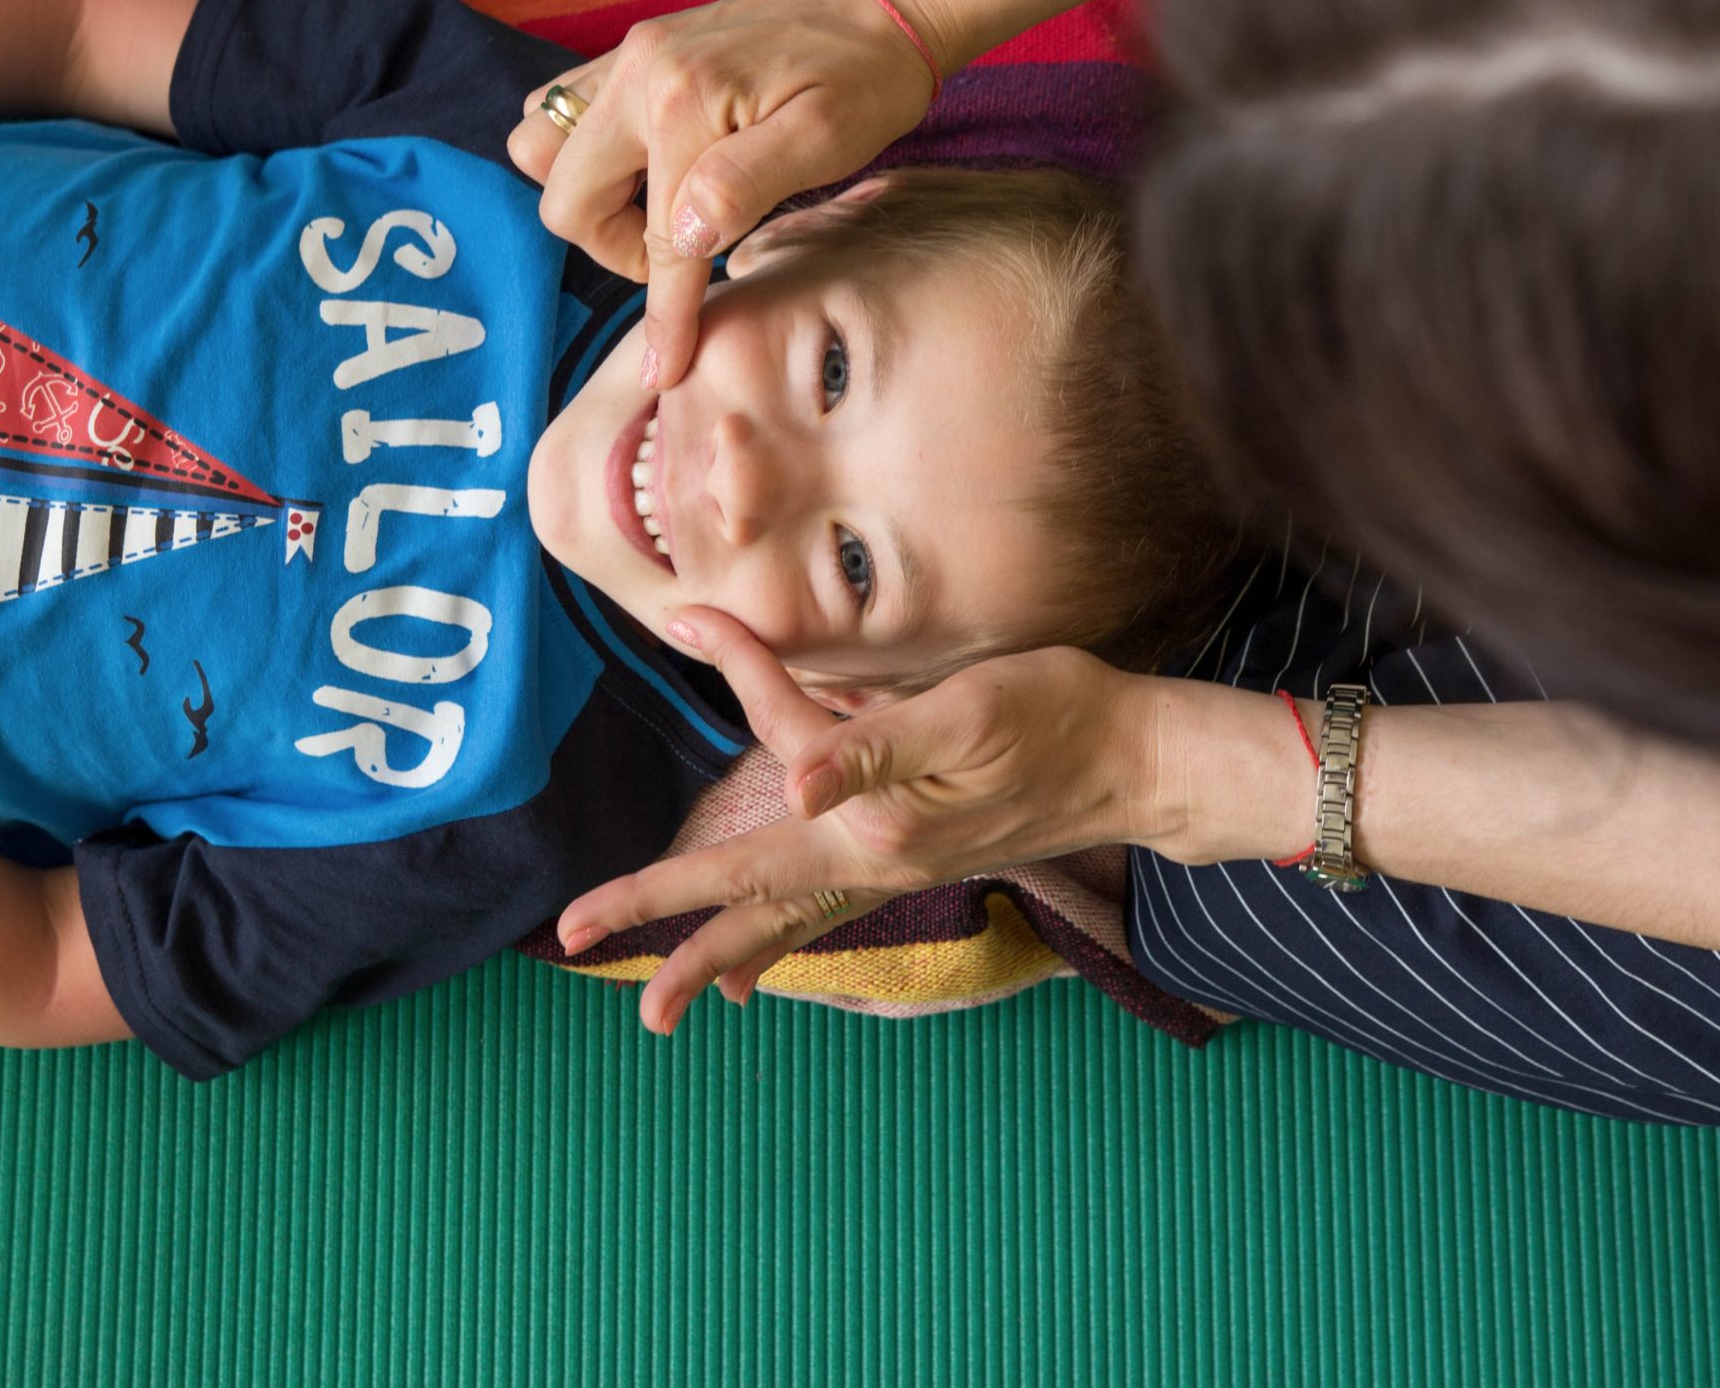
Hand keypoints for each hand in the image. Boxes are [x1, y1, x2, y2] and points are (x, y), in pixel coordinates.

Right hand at [505, 0, 941, 390]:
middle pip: (564, 197)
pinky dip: (588, 154)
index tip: (667, 371)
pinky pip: (561, 110)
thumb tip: (681, 240)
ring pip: (542, 148)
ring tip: (661, 211)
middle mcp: (637, 74)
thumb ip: (746, 186)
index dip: (663, 314)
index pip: (657, 240)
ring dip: (588, 198)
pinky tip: (651, 171)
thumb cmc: (869, 73)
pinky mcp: (634, 51)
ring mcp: (627, 57)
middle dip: (614, 248)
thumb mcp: (828, 139)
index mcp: (683, 102)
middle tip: (686, 256)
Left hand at [557, 606, 1185, 1033]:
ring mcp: (896, 866)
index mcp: (871, 826)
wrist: (1138, 762)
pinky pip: (827, 911)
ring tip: (667, 1008)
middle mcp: (874, 860)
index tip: (650, 721)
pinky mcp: (915, 855)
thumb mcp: (962, 711)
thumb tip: (798, 783)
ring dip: (722, 958)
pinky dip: (783, 938)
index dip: (703, 754)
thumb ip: (870, 744)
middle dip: (664, 928)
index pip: (759, 790)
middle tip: (581, 956)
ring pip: (788, 922)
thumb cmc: (1056, 718)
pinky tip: (764, 968)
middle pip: (750, 905)